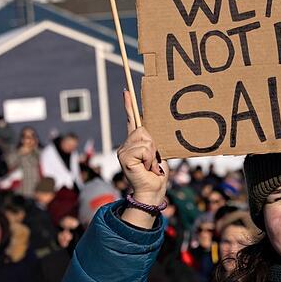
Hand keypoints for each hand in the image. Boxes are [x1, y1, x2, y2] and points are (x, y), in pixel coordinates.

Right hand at [116, 90, 165, 206]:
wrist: (153, 190)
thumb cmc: (157, 173)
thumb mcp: (157, 152)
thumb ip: (152, 141)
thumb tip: (152, 131)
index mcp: (134, 142)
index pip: (131, 120)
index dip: (129, 105)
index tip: (127, 91)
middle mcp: (126, 145)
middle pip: (143, 129)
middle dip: (153, 144)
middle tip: (153, 160)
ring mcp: (123, 151)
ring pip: (144, 139)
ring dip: (152, 153)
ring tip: (150, 165)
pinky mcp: (124, 157)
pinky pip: (144, 148)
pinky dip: (149, 158)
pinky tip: (146, 167)